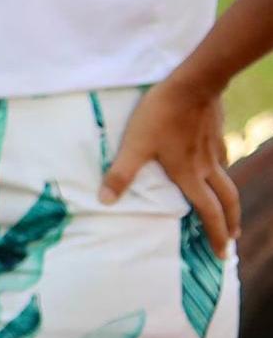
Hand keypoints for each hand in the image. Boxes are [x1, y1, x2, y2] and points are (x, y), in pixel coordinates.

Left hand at [103, 75, 239, 249]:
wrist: (193, 84)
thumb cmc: (161, 115)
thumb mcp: (134, 145)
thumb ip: (121, 173)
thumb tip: (105, 201)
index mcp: (190, 175)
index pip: (208, 212)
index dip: (216, 234)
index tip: (221, 253)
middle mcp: (208, 166)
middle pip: (227, 201)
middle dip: (230, 223)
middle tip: (232, 240)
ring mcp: (215, 149)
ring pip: (227, 180)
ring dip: (229, 199)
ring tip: (227, 209)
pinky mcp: (216, 133)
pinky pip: (223, 158)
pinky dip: (223, 170)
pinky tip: (217, 166)